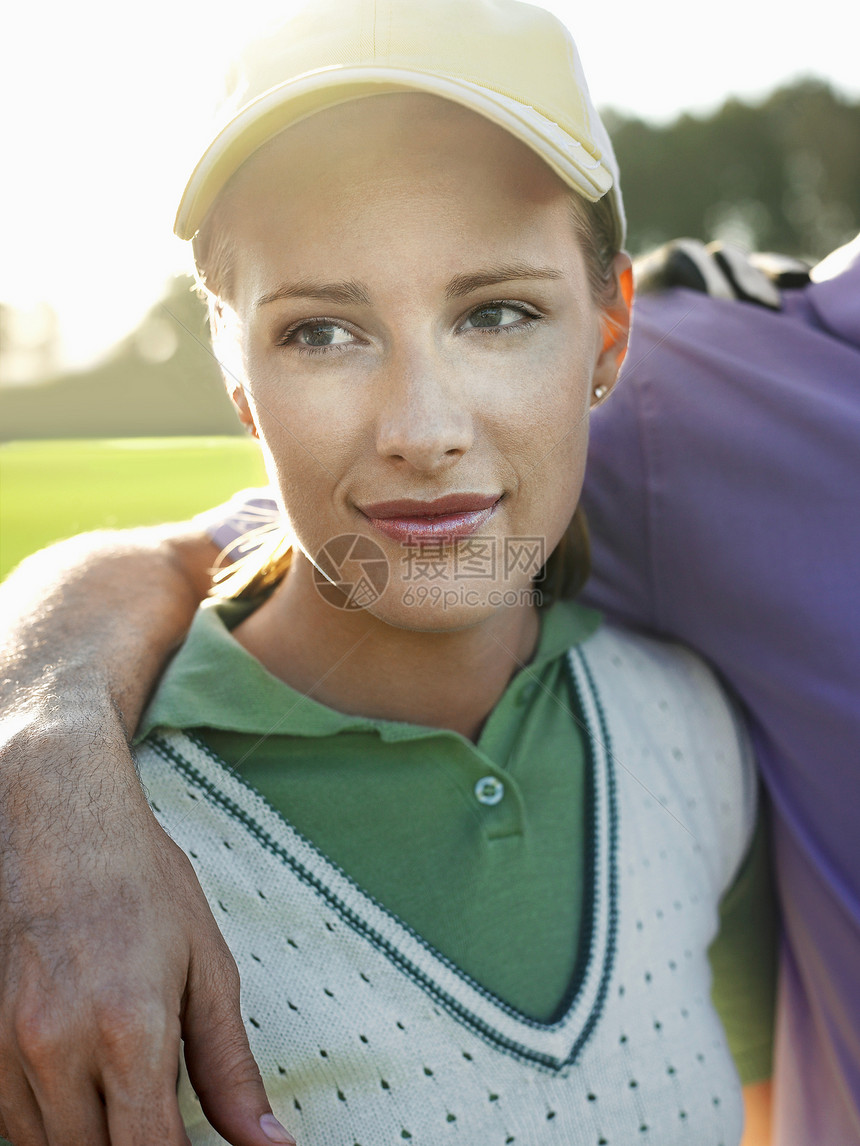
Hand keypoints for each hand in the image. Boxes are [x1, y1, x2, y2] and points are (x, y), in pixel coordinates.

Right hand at [0, 715, 294, 1145]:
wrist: (58, 818)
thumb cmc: (139, 882)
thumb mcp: (206, 966)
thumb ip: (230, 1067)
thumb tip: (268, 1144)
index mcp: (129, 1028)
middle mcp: (56, 1048)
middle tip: (161, 1115)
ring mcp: (4, 1046)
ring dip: (90, 1138)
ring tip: (123, 1087)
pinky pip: (9, 1119)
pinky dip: (47, 1119)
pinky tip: (79, 1080)